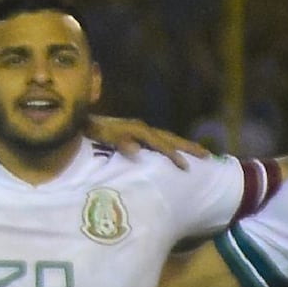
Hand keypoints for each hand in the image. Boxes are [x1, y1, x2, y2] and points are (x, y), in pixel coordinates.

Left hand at [83, 114, 208, 163]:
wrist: (79, 119)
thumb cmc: (91, 130)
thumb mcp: (103, 134)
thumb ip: (119, 141)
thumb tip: (138, 149)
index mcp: (137, 129)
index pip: (161, 143)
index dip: (174, 154)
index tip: (186, 167)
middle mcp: (142, 127)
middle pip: (170, 138)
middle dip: (189, 147)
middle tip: (208, 156)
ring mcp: (140, 130)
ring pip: (167, 138)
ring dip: (183, 146)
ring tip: (200, 154)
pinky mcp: (136, 134)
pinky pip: (159, 140)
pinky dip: (171, 146)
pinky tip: (175, 154)